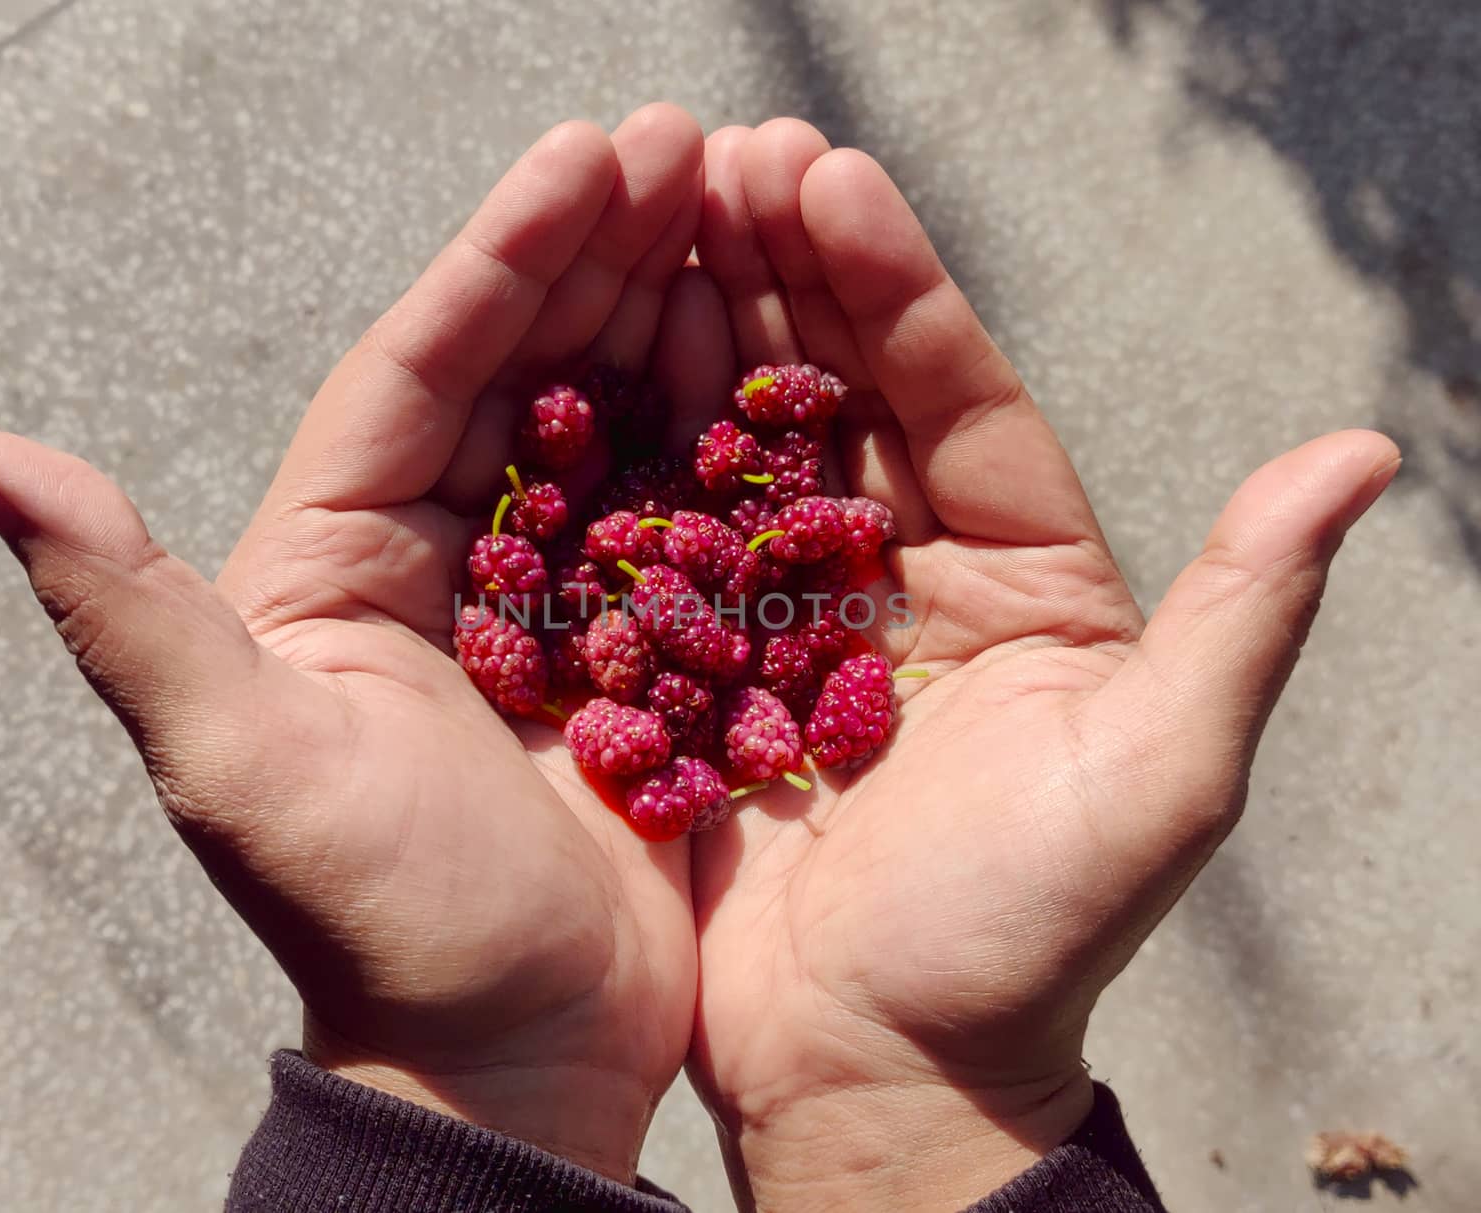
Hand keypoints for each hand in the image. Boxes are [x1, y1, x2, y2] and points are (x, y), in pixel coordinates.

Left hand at [0, 105, 706, 1182]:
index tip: (589, 152)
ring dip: (671, 318)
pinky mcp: (637, 646)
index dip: (502, 255)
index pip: (416, 369)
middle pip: (520, 371)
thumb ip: (125, 606)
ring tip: (744, 212)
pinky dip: (729, 433)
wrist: (509, 1058)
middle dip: (599, 253)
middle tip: (686, 144)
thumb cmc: (382, 926)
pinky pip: (684, 511)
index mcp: (333, 559)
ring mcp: (549, 597)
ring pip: (607, 422)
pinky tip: (781, 358)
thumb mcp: (241, 762)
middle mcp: (435, 558)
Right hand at [683, 120, 1399, 1208]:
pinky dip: (621, 458)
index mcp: (1021, 577)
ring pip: (742, 448)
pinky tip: (576, 371)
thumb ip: (1243, 613)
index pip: (956, 393)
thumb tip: (1361, 454)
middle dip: (780, 272)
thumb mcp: (1159, 777)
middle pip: (839, 394)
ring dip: (694, 336)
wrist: (881, 1073)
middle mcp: (903, 578)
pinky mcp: (696, 674)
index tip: (822, 173)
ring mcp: (787, 622)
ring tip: (639, 221)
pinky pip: (659, 544)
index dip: (890, 282)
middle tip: (712, 157)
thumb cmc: (1025, 943)